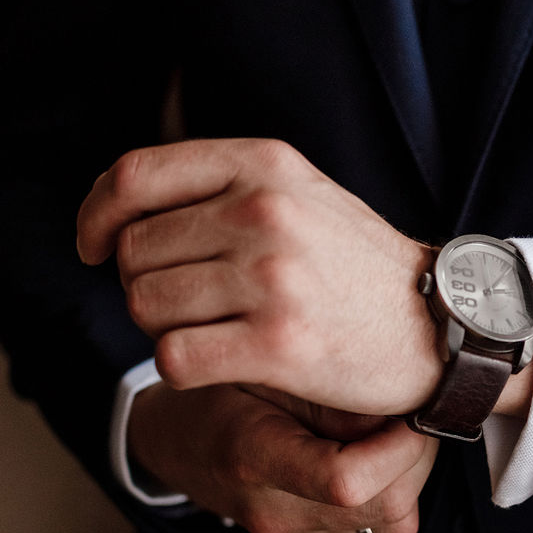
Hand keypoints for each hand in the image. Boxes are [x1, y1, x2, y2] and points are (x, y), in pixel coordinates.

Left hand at [77, 138, 441, 415]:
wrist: (440, 324)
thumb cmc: (355, 264)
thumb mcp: (297, 192)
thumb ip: (218, 184)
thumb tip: (114, 206)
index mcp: (264, 165)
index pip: (133, 177)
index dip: (94, 214)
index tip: (92, 245)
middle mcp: (264, 213)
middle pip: (130, 252)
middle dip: (142, 282)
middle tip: (191, 301)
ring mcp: (273, 280)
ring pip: (143, 305)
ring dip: (163, 327)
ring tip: (215, 328)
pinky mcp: (280, 346)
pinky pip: (173, 358)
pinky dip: (182, 366)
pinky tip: (220, 361)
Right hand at [128, 382, 437, 532]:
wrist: (169, 440)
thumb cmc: (212, 389)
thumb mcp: (256, 362)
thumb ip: (320, 380)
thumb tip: (395, 396)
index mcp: (252, 458)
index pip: (345, 481)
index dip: (396, 446)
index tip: (410, 408)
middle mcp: (274, 510)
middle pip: (387, 506)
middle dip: (415, 455)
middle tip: (411, 408)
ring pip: (394, 521)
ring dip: (411, 472)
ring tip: (396, 425)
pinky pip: (381, 526)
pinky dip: (395, 487)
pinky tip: (380, 449)